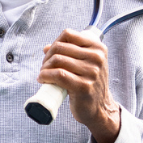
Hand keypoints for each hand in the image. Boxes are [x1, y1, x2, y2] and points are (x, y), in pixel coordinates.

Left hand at [38, 28, 121, 142]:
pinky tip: (43, 79)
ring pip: (57, 60)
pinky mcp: (84, 86)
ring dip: (44, 68)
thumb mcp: (85, 64)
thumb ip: (69, 53)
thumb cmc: (89, 84)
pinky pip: (58, 75)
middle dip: (47, 57)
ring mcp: (92, 72)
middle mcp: (97, 58)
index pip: (68, 34)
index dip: (54, 43)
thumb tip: (46, 47)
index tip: (50, 54)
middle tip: (44, 67)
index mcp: (98, 48)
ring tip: (43, 74)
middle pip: (60, 47)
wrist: (99, 108)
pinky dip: (46, 76)